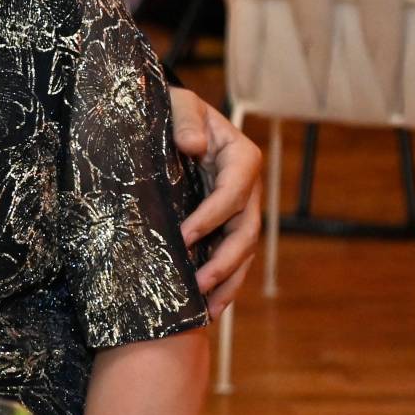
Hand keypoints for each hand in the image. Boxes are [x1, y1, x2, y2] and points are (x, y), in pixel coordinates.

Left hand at [167, 87, 261, 316]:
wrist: (167, 119)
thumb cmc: (172, 109)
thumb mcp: (178, 103)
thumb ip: (185, 119)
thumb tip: (194, 145)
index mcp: (240, 157)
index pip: (234, 192)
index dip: (213, 216)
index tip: (185, 237)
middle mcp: (246, 187)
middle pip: (245, 231)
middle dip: (225, 262)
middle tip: (199, 285)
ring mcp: (238, 210)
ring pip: (242, 253)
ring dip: (227, 284)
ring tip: (207, 311)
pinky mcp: (224, 225)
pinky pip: (229, 258)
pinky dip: (222, 284)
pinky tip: (206, 309)